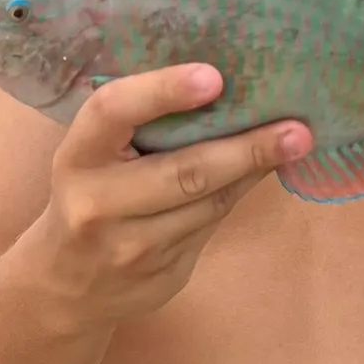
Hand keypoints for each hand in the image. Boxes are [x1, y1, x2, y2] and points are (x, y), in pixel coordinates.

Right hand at [24, 62, 313, 330]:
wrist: (66, 286)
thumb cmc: (89, 192)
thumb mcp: (93, 154)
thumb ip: (137, 124)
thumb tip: (219, 82)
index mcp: (78, 157)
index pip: (113, 112)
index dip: (163, 90)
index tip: (214, 77)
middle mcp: (98, 204)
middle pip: (184, 172)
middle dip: (246, 148)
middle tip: (297, 128)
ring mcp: (131, 247)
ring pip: (208, 202)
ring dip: (255, 170)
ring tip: (296, 142)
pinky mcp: (162, 276)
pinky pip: (212, 225)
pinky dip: (240, 194)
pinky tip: (264, 171)